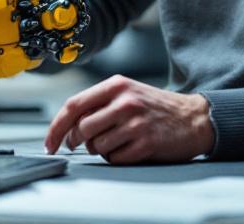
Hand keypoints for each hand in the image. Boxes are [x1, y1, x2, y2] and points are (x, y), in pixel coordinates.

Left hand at [44, 75, 213, 163]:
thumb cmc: (155, 106)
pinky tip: (129, 148)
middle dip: (77, 141)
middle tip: (83, 144)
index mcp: (115, 85)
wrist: (193, 118)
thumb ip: (98, 103)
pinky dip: (116, 157)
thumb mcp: (126, 92)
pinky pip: (115, 158)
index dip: (56, 127)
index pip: (73, 105)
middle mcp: (125, 101)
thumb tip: (67, 125)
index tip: (50, 143)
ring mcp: (136, 123)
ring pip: (96, 145)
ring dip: (100, 149)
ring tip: (116, 141)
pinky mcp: (146, 143)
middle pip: (81, 128)